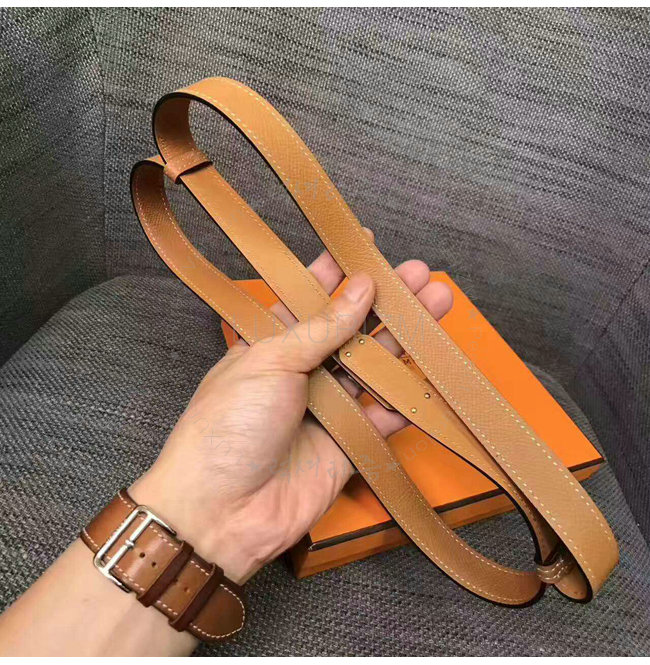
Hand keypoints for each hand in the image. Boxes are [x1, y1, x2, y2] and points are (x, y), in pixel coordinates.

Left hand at [132, 241, 452, 582]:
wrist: (221, 512)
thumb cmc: (226, 427)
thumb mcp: (270, 361)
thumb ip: (321, 328)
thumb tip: (360, 287)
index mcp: (272, 344)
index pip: (309, 297)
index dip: (337, 271)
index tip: (365, 243)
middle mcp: (302, 371)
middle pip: (352, 328)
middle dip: (386, 300)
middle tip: (418, 273)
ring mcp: (329, 406)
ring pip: (375, 365)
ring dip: (405, 337)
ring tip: (438, 302)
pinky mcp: (350, 442)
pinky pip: (386, 414)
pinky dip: (408, 395)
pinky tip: (433, 367)